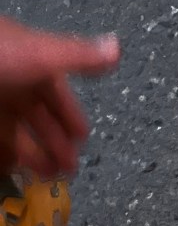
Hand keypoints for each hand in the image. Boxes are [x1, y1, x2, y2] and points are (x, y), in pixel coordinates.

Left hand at [0, 17, 119, 177]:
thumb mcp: (38, 55)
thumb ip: (77, 56)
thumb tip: (118, 47)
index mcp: (28, 62)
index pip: (56, 92)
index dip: (71, 114)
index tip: (84, 139)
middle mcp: (8, 81)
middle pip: (35, 116)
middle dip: (55, 142)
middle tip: (70, 170)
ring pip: (14, 132)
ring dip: (32, 155)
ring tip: (47, 178)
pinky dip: (5, 157)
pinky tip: (13, 172)